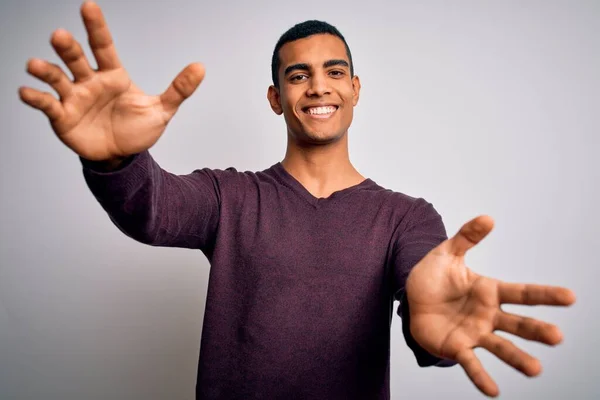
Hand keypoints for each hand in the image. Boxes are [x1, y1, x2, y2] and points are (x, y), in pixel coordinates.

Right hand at [18, 1, 204, 161]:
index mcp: (113, 75)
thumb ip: (179, 89)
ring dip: (45, 70)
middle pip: (76, 58)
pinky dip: (36, 97)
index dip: (96, 26)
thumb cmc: (138, 129)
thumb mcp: (162, 110)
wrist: (122, 157)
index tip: (88, 6)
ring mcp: (73, 97)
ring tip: (36, 65)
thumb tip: (201, 66)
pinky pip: (46, 104)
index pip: (103, 45)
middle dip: (67, 47)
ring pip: (56, 77)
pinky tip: (27, 91)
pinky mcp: (62, 116)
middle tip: (59, 35)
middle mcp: (89, 81)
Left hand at [405, 215, 575, 396]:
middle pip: (517, 323)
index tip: (570, 297)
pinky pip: (471, 363)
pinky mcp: (458, 348)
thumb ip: (466, 237)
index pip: (521, 293)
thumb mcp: (447, 253)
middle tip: (557, 337)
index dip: (544, 295)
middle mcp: (488, 315)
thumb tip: (488, 218)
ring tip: (536, 369)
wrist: (411, 298)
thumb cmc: (434, 277)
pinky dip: (481, 376)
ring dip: (518, 358)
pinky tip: (493, 390)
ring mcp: (475, 333)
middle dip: (536, 330)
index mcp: (490, 291)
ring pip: (500, 347)